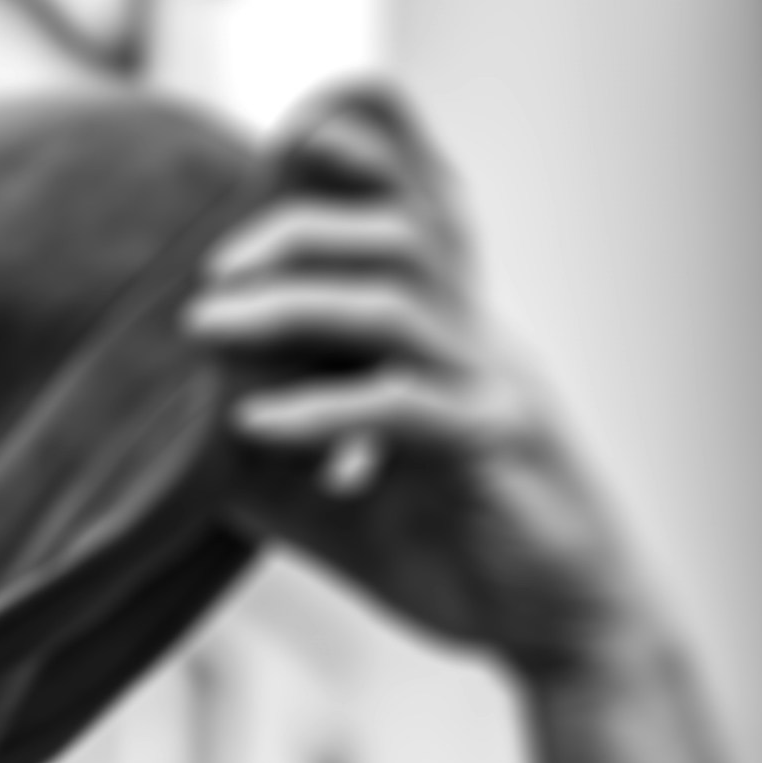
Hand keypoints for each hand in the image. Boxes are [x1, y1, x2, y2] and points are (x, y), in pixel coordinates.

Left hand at [183, 86, 656, 682]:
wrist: (568, 629)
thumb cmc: (465, 560)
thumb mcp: (351, 516)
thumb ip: (279, 475)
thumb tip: (193, 447)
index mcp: (449, 331)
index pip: (421, 205)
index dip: (374, 144)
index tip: (289, 133)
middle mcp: (474, 337)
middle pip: (399, 228)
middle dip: (297, 229)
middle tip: (211, 272)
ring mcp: (489, 384)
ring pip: (398, 300)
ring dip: (292, 303)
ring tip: (206, 325)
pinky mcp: (495, 448)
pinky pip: (404, 408)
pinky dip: (321, 410)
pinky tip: (252, 424)